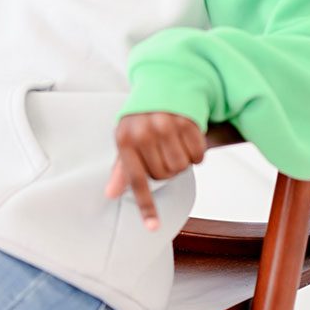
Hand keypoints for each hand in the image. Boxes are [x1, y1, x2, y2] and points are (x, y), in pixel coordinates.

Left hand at [105, 112, 205, 230]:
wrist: (163, 82)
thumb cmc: (141, 118)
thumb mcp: (126, 139)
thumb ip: (122, 168)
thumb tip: (110, 193)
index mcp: (125, 139)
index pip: (135, 180)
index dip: (146, 205)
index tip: (153, 227)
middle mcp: (145, 132)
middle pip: (162, 176)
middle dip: (166, 170)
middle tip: (163, 154)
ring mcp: (167, 125)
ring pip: (181, 167)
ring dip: (182, 162)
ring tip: (175, 146)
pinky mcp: (188, 121)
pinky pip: (198, 155)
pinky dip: (197, 154)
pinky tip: (188, 140)